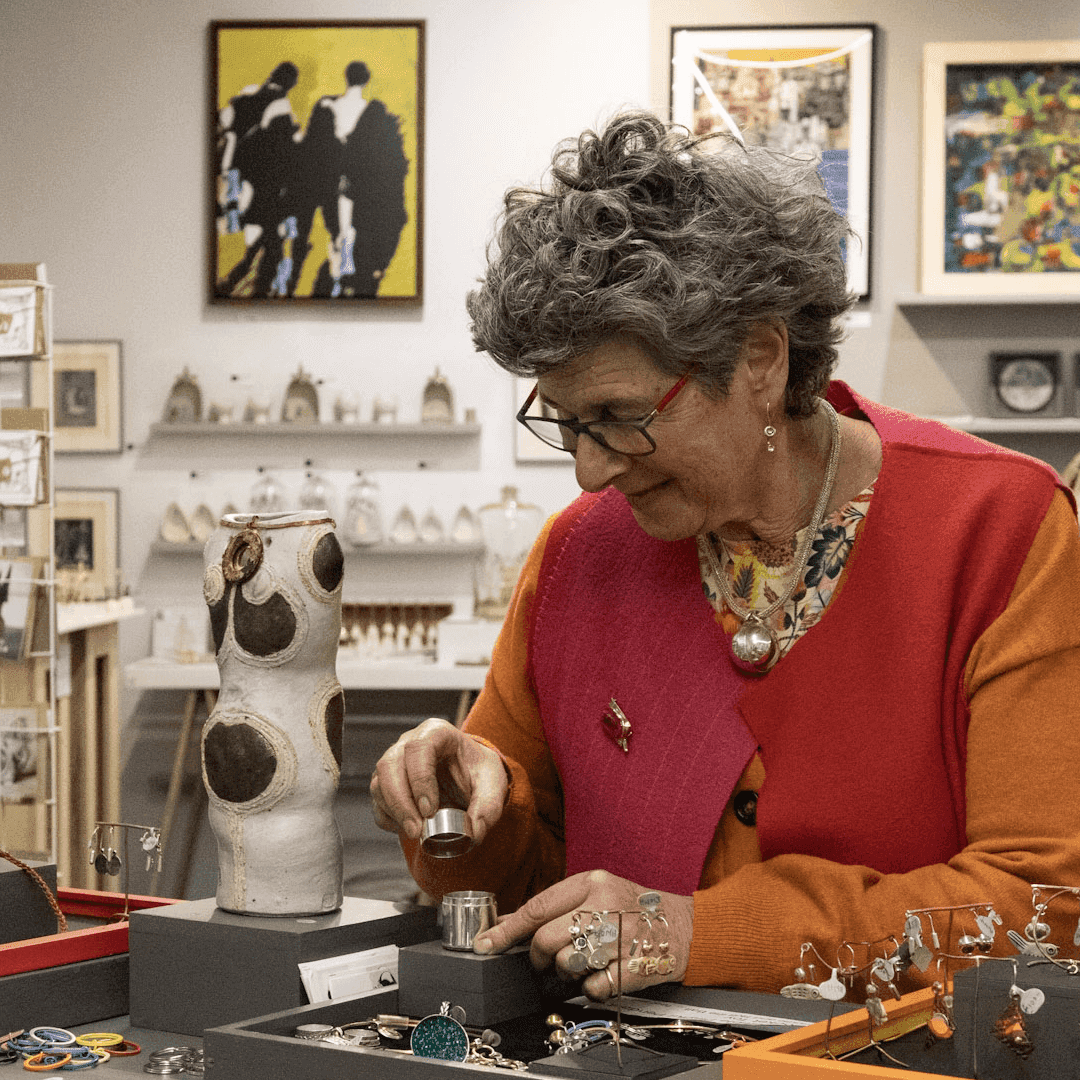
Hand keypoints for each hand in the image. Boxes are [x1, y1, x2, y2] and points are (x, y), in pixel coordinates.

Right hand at [369, 718, 508, 844]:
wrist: (471, 776)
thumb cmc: (479, 772)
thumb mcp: (493, 784)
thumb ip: (487, 807)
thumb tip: (474, 833)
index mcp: (437, 733)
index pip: (419, 748)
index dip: (419, 779)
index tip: (429, 810)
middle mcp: (410, 742)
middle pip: (390, 765)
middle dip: (401, 801)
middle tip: (417, 830)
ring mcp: (395, 760)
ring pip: (379, 782)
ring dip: (393, 811)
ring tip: (414, 833)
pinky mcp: (388, 782)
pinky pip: (377, 799)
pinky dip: (387, 817)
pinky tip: (405, 828)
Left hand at [472, 870, 692, 1000]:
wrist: (684, 926)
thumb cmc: (632, 908)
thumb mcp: (595, 892)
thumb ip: (552, 907)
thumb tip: (504, 925)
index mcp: (592, 883)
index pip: (538, 907)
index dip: (507, 930)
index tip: (486, 944)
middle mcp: (605, 906)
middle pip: (546, 939)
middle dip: (539, 957)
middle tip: (546, 960)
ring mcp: (620, 938)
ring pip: (566, 964)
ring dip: (566, 971)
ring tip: (583, 961)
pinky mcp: (633, 967)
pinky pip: (591, 988)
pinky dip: (591, 987)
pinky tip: (604, 973)